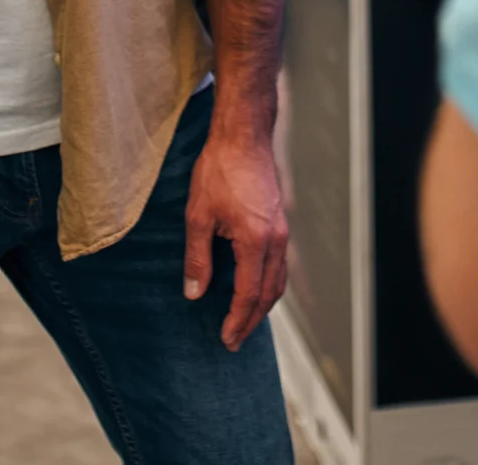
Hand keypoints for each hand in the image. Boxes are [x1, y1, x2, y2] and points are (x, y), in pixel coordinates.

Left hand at [185, 121, 289, 350]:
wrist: (244, 136)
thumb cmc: (220, 170)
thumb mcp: (198, 215)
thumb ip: (197, 258)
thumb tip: (194, 293)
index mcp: (256, 242)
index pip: (248, 294)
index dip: (237, 320)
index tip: (226, 339)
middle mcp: (276, 240)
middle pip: (269, 294)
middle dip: (252, 321)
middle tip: (235, 341)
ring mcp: (282, 231)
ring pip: (278, 280)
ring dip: (263, 305)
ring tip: (245, 322)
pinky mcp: (281, 222)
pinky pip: (279, 264)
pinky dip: (268, 284)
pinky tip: (254, 287)